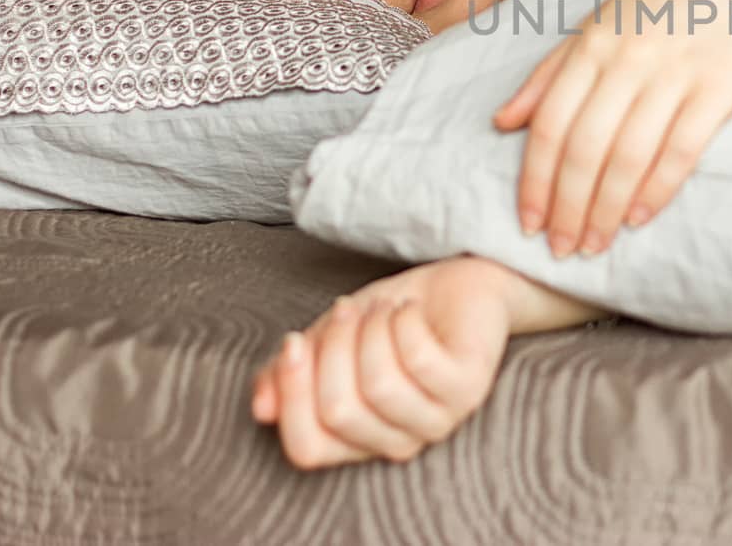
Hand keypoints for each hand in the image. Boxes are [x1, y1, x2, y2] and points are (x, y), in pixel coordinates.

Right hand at [249, 256, 511, 470]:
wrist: (459, 284)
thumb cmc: (390, 318)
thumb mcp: (326, 340)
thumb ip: (289, 374)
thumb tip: (261, 407)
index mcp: (359, 440)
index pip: (307, 448)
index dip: (291, 393)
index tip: (293, 340)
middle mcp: (399, 441)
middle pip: (339, 411)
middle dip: (332, 347)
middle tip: (346, 310)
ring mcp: (439, 419)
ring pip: (378, 386)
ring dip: (370, 331)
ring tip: (382, 308)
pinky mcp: (470, 389)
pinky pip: (419, 360)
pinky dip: (402, 322)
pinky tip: (409, 309)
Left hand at [492, 0, 731, 259]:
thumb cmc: (671, 0)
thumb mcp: (603, 21)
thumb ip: (551, 71)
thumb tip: (503, 121)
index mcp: (594, 41)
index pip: (551, 124)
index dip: (535, 180)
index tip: (528, 222)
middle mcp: (628, 57)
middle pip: (584, 148)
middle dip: (567, 207)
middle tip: (561, 249)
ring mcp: (674, 72)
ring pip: (627, 156)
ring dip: (606, 209)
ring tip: (595, 244)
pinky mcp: (718, 87)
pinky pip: (680, 149)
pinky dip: (657, 189)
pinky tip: (640, 218)